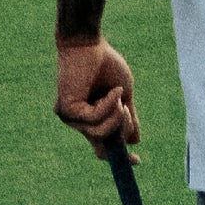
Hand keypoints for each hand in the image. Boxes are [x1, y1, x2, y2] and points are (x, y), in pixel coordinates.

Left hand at [55, 38, 139, 157]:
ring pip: (102, 135)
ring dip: (117, 117)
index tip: (136, 161)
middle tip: (126, 107)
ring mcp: (70, 118)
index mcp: (90, 119)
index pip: (102, 148)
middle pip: (105, 147)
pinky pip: (96, 120)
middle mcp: (77, 122)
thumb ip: (127, 117)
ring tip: (117, 95)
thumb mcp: (122, 96)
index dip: (119, 158)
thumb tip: (135, 140)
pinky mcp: (68, 111)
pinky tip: (111, 91)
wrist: (88, 43)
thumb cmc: (104, 64)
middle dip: (123, 129)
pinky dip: (109, 106)